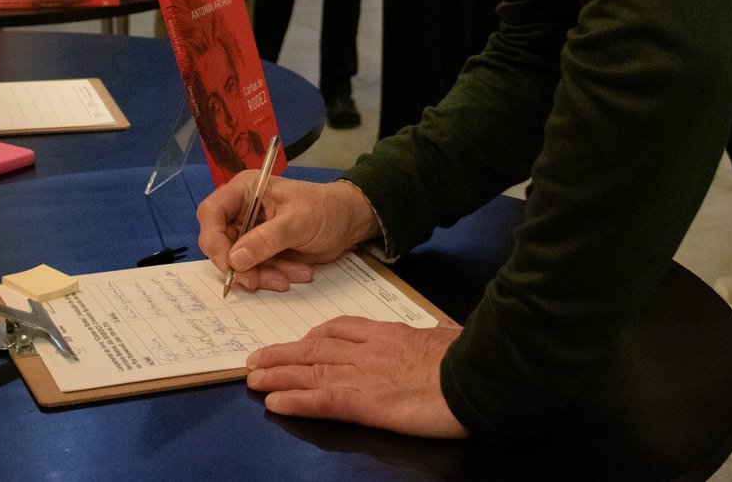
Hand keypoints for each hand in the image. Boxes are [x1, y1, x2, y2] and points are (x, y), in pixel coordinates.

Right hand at [196, 176, 377, 292]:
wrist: (348, 222)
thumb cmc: (325, 210)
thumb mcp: (298, 222)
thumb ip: (266, 239)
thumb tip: (234, 260)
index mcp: (245, 190)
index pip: (211, 213)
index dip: (214, 240)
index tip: (230, 264)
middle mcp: (241, 210)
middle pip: (220, 243)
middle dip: (242, 265)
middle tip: (260, 280)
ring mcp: (250, 232)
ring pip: (237, 262)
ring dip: (263, 273)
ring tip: (294, 274)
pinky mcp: (260, 250)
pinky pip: (254, 269)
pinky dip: (272, 276)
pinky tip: (297, 273)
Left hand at [247, 316, 467, 437]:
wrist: (478, 374)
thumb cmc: (472, 357)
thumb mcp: (449, 338)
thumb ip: (434, 338)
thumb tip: (440, 336)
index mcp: (390, 334)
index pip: (343, 329)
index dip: (315, 336)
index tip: (299, 340)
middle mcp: (371, 350)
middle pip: (316, 348)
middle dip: (284, 354)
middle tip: (257, 358)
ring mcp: (366, 375)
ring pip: (310, 371)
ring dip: (278, 374)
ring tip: (252, 378)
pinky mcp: (366, 402)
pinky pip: (321, 400)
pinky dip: (295, 400)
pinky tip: (274, 402)